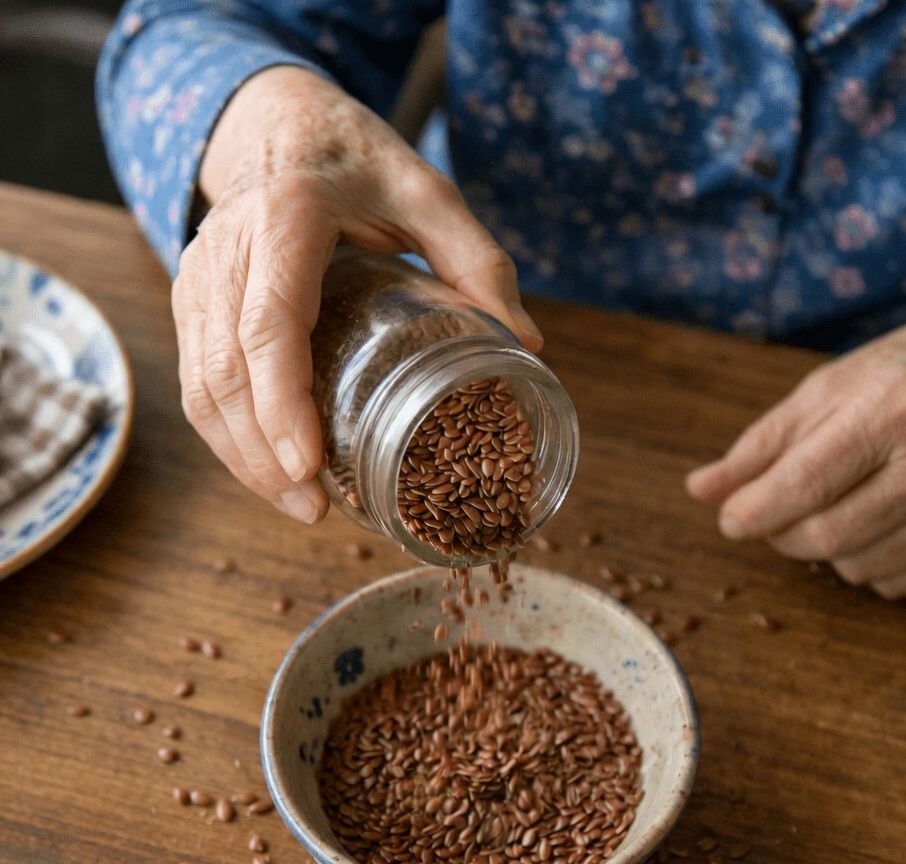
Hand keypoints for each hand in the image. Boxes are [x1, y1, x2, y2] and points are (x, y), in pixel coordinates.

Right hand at [171, 66, 542, 523]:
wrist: (277, 124)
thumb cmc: (356, 159)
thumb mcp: (428, 191)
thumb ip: (477, 259)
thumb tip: (525, 344)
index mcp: (286, 216)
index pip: (268, 321)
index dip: (281, 400)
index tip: (306, 463)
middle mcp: (227, 248)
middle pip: (225, 368)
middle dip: (262, 452)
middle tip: (312, 508)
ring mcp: (199, 276)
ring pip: (200, 383)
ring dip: (241, 456)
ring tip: (297, 505)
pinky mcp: (192, 300)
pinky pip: (195, 378)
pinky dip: (226, 434)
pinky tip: (267, 470)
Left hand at [686, 322, 905, 597]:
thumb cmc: (899, 377)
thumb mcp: (827, 392)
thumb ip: (762, 445)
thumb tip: (701, 490)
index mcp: (885, 415)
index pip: (805, 484)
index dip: (756, 511)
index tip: (731, 519)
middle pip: (828, 535)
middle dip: (783, 534)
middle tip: (774, 512)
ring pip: (858, 567)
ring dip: (825, 550)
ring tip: (835, 505)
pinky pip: (894, 582)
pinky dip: (868, 563)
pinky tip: (873, 522)